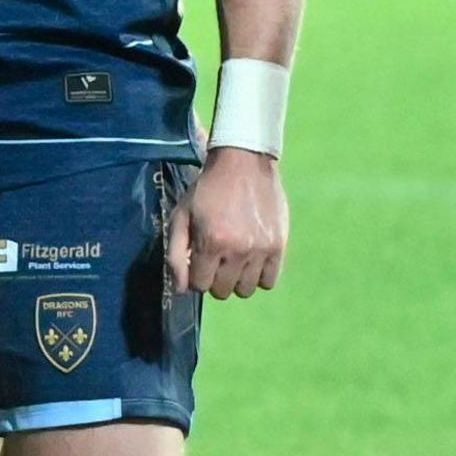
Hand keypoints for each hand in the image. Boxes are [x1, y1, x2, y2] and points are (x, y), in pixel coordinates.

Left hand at [167, 147, 286, 298]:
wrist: (244, 164)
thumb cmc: (207, 190)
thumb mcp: (182, 216)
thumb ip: (176, 254)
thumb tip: (180, 289)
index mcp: (212, 242)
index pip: (200, 285)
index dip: (195, 275)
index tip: (197, 260)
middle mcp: (238, 250)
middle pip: (222, 291)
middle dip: (213, 278)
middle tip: (214, 258)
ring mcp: (262, 250)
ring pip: (246, 290)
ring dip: (235, 279)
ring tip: (232, 258)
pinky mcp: (279, 247)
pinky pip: (269, 282)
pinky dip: (258, 276)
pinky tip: (250, 259)